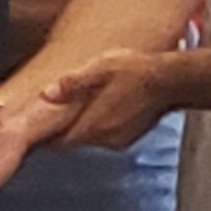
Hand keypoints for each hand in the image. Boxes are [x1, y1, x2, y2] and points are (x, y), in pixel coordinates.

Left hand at [43, 49, 177, 150]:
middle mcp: (103, 139)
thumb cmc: (136, 71)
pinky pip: (107, 136)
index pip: (58, 142)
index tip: (39, 125)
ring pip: (90, 138)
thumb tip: (47, 94)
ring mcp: (118, 140)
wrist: (171, 81)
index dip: (47, 134)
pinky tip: (107, 108)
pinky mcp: (130, 138)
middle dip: (65, 128)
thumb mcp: (100, 68)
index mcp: (91, 125)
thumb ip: (73, 83)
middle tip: (60, 111)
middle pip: (73, 140)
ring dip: (85, 125)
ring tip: (85, 105)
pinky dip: (102, 126)